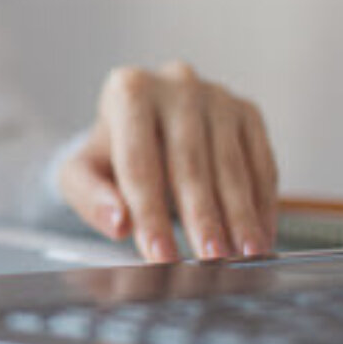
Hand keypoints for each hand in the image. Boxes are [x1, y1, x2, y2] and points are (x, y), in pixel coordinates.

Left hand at [57, 62, 277, 262]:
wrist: (141, 127)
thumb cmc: (108, 155)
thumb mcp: (80, 174)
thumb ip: (90, 197)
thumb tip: (120, 223)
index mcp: (129, 91)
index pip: (139, 163)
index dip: (150, 214)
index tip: (160, 256)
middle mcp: (176, 84)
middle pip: (189, 164)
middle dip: (201, 218)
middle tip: (210, 259)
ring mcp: (216, 96)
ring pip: (231, 165)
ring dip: (240, 216)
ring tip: (243, 255)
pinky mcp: (247, 111)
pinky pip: (261, 163)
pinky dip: (262, 204)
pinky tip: (261, 237)